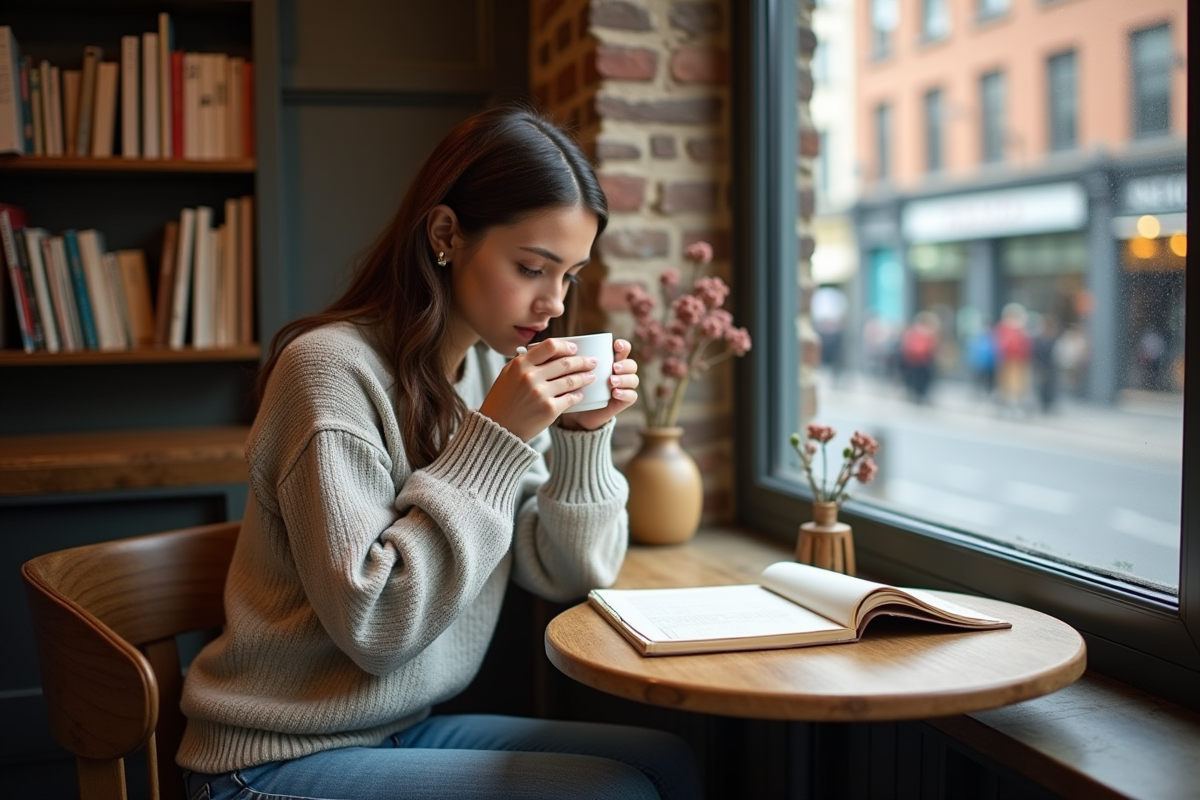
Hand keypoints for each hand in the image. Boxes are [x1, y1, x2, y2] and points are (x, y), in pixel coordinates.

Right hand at [478, 339, 598, 441]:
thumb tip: (550, 351)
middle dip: (582, 361)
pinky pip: (570, 398)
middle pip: (565, 363)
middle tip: (592, 362)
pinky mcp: (549, 410)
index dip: (566, 346)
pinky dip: (578, 395)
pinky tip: (581, 394)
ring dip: (585, 377)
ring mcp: (540, 393)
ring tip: (591, 376)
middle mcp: (530, 376)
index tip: (575, 349)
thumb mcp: (508, 374)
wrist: (497, 428)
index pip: (550, 346)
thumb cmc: (502, 400)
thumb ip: (526, 361)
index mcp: (520, 364)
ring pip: (571, 380)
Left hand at [557, 339, 638, 431]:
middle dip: (625, 364)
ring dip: (625, 379)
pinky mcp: (623, 401)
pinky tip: (615, 393)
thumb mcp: (572, 372)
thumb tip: (560, 344)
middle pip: (631, 364)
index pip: (623, 349)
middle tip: (614, 367)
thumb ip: (571, 360)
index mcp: (611, 361)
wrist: (578, 412)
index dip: (623, 346)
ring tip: (611, 381)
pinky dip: (625, 393)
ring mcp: (623, 387)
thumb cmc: (575, 387)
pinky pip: (632, 396)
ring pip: (634, 379)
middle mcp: (620, 372)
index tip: (616, 345)